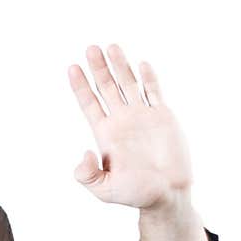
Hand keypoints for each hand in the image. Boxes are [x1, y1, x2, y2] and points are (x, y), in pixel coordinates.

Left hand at [67, 44, 193, 211]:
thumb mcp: (105, 190)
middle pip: (107, 88)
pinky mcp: (162, 116)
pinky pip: (153, 91)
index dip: (81, 86)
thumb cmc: (137, 194)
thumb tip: (83, 153)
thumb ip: (88, 175)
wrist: (168, 194)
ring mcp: (142, 116)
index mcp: (106, 135)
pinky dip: (148, 77)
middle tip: (90, 48)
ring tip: (111, 46)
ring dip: (120, 65)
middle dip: (98, 68)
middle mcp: (123, 121)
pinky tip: (140, 64)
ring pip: (128, 84)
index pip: (90, 104)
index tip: (72, 68)